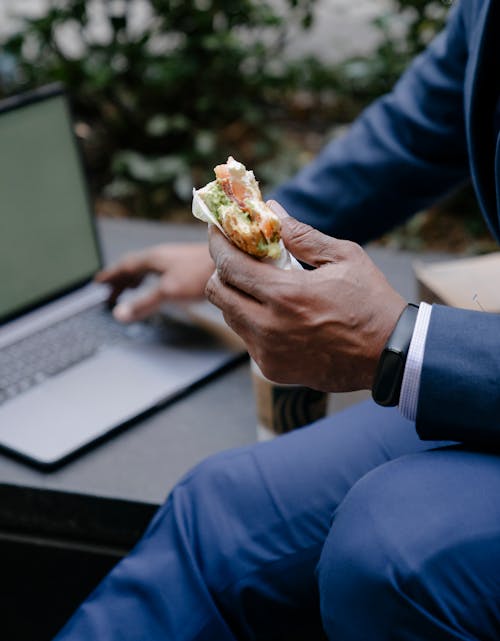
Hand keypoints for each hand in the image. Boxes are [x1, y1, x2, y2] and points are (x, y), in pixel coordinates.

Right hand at [96, 243, 213, 321]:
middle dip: (122, 279)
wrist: (235, 261)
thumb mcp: (167, 291)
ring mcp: (178, 260)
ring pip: (151, 269)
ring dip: (138, 279)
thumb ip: (143, 303)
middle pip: (136, 266)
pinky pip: (164, 273)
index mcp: (154, 258)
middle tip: (111, 292)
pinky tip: (163, 287)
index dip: (111, 275)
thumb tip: (120, 313)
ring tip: (132, 288)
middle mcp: (165, 256)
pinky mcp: (191, 267)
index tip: (99, 282)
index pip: (126, 265)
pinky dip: (155, 281)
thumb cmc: (202, 272)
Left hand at [205, 202, 405, 391]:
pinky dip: (253, 320)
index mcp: (284, 295)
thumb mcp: (343, 258)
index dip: (217, 243)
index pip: (229, 265)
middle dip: (222, 270)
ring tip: (262, 284)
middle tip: (238, 257)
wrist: (389, 356)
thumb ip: (302, 235)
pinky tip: (277, 313)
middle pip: (218, 292)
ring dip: (237, 295)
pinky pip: (248, 338)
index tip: (217, 229)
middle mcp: (268, 327)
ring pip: (230, 316)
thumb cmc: (371, 302)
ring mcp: (267, 352)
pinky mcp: (272, 369)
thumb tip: (272, 211)